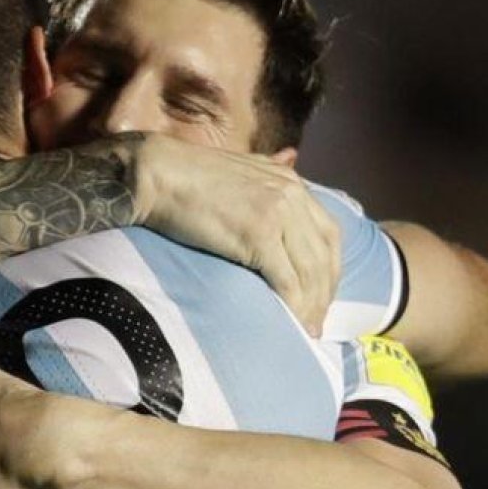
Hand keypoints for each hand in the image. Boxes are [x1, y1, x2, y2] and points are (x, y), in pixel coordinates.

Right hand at [138, 134, 340, 334]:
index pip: (328, 232)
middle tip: (317, 322)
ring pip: (310, 271)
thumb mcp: (241, 165)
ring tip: (307, 331)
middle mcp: (292, 196)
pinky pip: (286, 280)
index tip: (321, 295)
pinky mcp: (258, 236)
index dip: (330, 269)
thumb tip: (290, 157)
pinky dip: (294, 306)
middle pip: (324, 255)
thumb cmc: (186, 174)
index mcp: (290, 182)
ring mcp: (277, 215)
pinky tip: (291, 323)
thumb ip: (269, 167)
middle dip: (324, 294)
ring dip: (312, 306)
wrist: (157, 174)